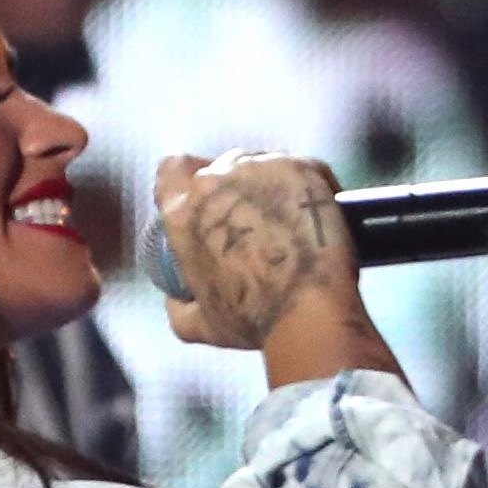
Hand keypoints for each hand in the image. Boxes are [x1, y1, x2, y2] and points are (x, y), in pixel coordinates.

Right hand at [152, 151, 392, 387]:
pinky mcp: (299, 166)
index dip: (187, 181)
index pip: (172, 171)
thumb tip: (176, 298)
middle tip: (255, 218)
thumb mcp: (199, 324)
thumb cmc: (254, 319)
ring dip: (269, 183)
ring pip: (260, 163)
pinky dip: (307, 187)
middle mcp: (214, 181)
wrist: (309, 310)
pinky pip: (300, 168)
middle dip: (234, 187)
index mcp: (182, 213)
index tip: (205, 198)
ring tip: (288, 219)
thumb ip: (177, 306)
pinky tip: (315, 214)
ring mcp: (258, 168)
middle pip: (220, 166)